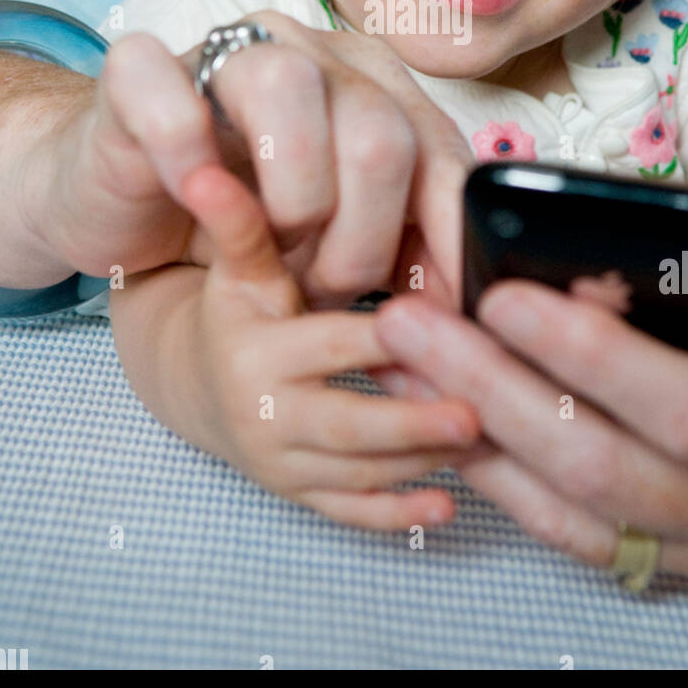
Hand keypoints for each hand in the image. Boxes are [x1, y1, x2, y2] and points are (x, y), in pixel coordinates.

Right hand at [40, 11, 470, 305]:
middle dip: (360, 242)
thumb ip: (405, 250)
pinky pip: (174, 96)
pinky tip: (197, 195)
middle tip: (321, 286)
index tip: (442, 316)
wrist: (123, 201)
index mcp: (377, 86)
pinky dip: (187, 157)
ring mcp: (227, 51)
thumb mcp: (340, 242)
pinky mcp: (141, 71)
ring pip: (290, 89)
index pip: (441, 154)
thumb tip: (469, 305)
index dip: (447, 240)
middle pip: (379, 132)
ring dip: (291, 200)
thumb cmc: (243, 222)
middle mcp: (314, 53)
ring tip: (270, 251)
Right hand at [115, 160, 479, 529]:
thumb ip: (241, 224)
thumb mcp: (240, 269)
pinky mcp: (300, 493)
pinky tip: (446, 507)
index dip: (386, 340)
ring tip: (489, 443)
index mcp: (258, 351)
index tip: (441, 332)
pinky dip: (396, 515)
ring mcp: (282, 462)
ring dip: (422, 462)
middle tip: (478, 414)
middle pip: (347, 424)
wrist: (198, 385)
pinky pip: (349, 511)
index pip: (331, 344)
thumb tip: (203, 172)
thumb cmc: (236, 312)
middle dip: (412, 423)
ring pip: (358, 471)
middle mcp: (266, 414)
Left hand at [374, 234, 687, 593]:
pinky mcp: (680, 563)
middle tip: (410, 324)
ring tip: (397, 367)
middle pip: (600, 468)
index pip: (685, 410)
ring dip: (473, 438)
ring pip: (572, 513)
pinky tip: (450, 425)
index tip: (508, 296)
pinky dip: (505, 484)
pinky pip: (579, 536)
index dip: (593, 357)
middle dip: (492, 392)